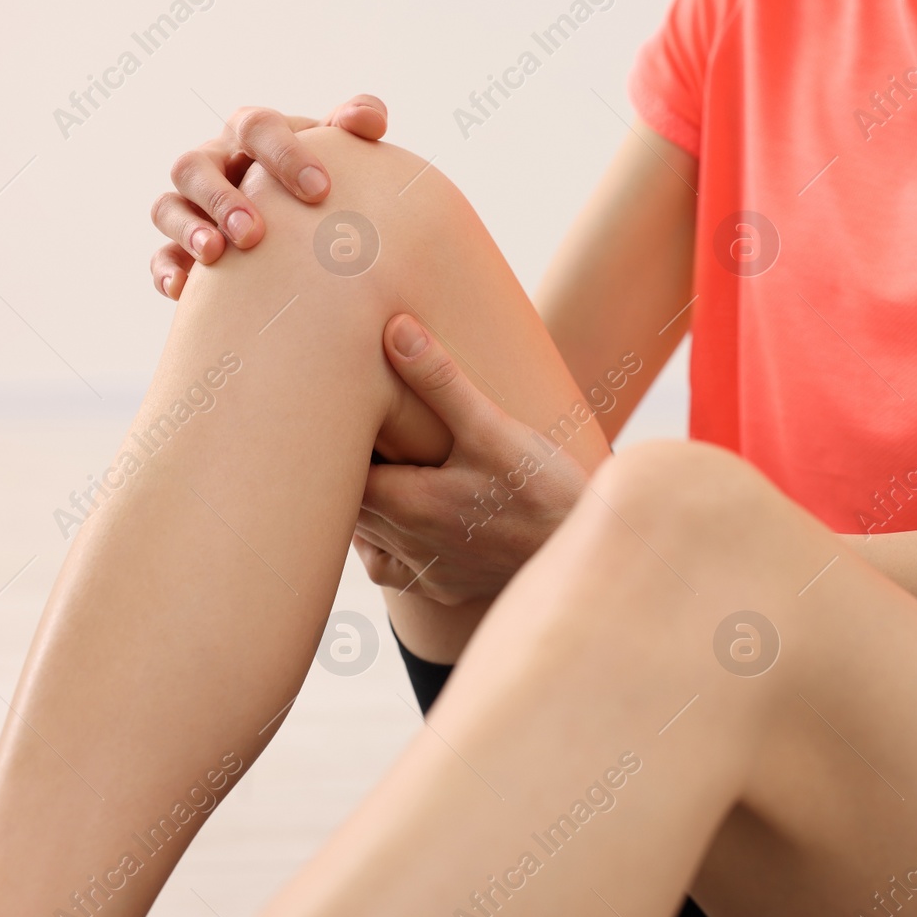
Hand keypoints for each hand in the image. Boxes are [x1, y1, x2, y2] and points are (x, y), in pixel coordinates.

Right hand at [148, 96, 387, 298]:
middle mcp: (213, 163)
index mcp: (251, 134)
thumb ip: (359, 120)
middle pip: (195, 165)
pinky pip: (161, 256)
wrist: (306, 226)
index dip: (283, 154)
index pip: (257, 127)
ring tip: (215, 255)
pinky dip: (168, 270)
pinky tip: (184, 290)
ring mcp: (191, 205)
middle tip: (254, 233)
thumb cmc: (324, 180)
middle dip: (221, 198)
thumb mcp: (341, 147)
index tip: (319, 191)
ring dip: (188, 229)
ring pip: (168, 207)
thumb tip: (371, 121)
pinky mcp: (180, 248)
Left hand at [354, 315, 588, 605]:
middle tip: (344, 438)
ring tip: (368, 473)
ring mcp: (428, 571)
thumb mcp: (492, 427)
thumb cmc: (542, 490)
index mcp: (407, 505)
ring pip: (367, 541)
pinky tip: (397, 526)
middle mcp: (408, 545)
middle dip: (342, 476)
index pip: (340, 479)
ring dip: (362, 510)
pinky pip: (396, 573)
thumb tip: (395, 330)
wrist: (584, 550)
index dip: (332, 450)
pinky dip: (387, 548)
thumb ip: (440, 380)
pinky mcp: (449, 586)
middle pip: (347, 510)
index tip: (335, 420)